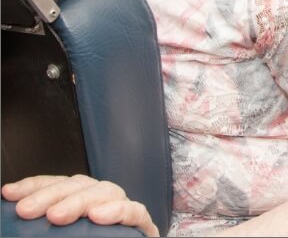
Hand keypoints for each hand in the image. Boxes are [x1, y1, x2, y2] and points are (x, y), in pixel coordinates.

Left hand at [1, 175, 158, 236]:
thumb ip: (45, 234)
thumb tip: (14, 223)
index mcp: (80, 205)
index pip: (59, 186)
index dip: (36, 186)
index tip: (10, 193)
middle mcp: (102, 203)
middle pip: (80, 185)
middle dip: (52, 194)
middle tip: (27, 210)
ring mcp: (123, 211)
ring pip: (107, 191)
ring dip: (80, 201)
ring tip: (57, 215)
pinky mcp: (143, 225)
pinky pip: (136, 211)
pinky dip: (119, 211)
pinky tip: (99, 215)